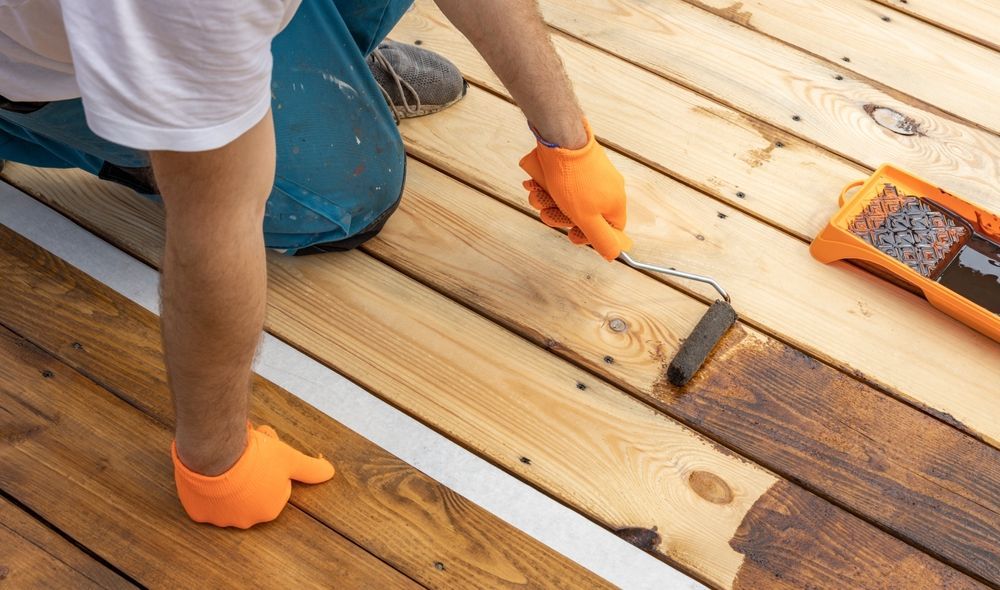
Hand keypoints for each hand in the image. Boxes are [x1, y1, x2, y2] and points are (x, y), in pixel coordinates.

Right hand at [172, 423, 334, 527]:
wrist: (216, 455)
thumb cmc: (255, 457)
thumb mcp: (289, 459)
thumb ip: (310, 469)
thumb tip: (329, 473)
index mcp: (270, 510)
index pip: (274, 487)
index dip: (269, 468)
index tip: (261, 456)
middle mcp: (246, 521)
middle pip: (251, 491)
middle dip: (251, 473)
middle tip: (244, 453)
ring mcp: (221, 519)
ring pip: (226, 496)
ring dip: (228, 480)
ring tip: (226, 460)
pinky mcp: (198, 514)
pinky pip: (204, 501)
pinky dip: (206, 488)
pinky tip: (209, 473)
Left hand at [519, 119, 632, 259]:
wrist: (561, 138)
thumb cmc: (574, 178)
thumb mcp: (587, 217)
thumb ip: (602, 239)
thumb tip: (615, 255)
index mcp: (615, 202)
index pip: (610, 230)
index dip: (588, 235)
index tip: (571, 233)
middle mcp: (607, 188)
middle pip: (584, 215)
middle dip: (559, 216)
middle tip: (548, 212)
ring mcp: (591, 175)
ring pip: (568, 199)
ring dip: (548, 201)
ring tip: (538, 193)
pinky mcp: (576, 164)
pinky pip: (562, 182)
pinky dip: (546, 185)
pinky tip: (535, 183)